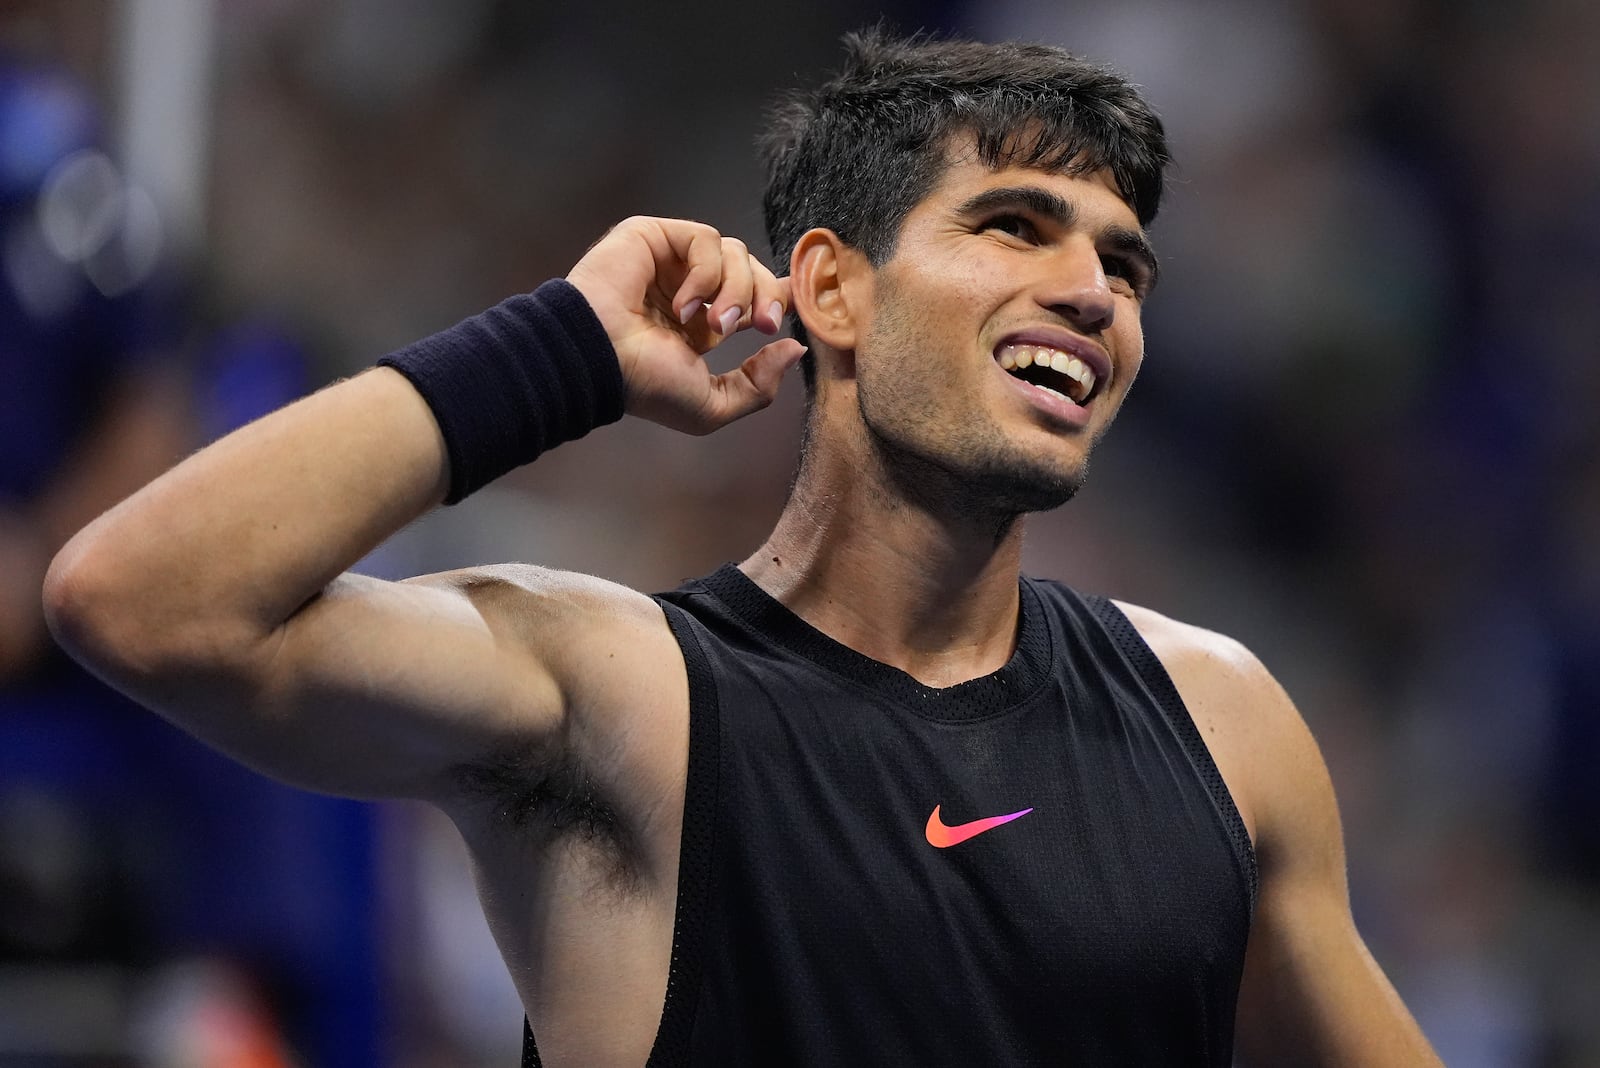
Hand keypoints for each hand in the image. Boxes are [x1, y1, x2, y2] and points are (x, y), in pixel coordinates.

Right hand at [566, 217, 805, 434]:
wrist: (600, 359)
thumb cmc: (645, 385)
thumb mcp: (711, 405)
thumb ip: (758, 386)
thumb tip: (795, 350)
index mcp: (702, 323)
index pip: (754, 294)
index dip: (779, 297)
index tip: (791, 311)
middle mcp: (689, 289)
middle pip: (753, 270)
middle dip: (767, 297)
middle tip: (761, 326)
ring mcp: (671, 262)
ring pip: (735, 252)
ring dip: (735, 290)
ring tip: (713, 324)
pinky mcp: (655, 236)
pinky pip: (704, 240)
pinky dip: (705, 273)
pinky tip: (684, 304)